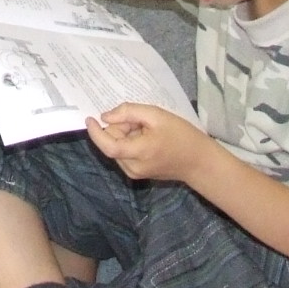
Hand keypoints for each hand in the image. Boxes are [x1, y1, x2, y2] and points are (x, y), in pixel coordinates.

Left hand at [85, 103, 213, 184]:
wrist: (199, 161)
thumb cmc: (182, 135)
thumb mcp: (157, 116)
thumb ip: (129, 113)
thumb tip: (106, 117)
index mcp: (138, 152)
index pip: (108, 145)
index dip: (96, 132)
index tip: (90, 117)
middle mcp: (132, 167)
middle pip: (113, 143)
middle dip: (119, 128)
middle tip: (140, 119)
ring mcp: (135, 173)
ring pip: (118, 148)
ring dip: (125, 135)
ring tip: (147, 128)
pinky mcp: (138, 174)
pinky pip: (125, 154)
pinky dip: (130, 143)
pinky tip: (147, 137)